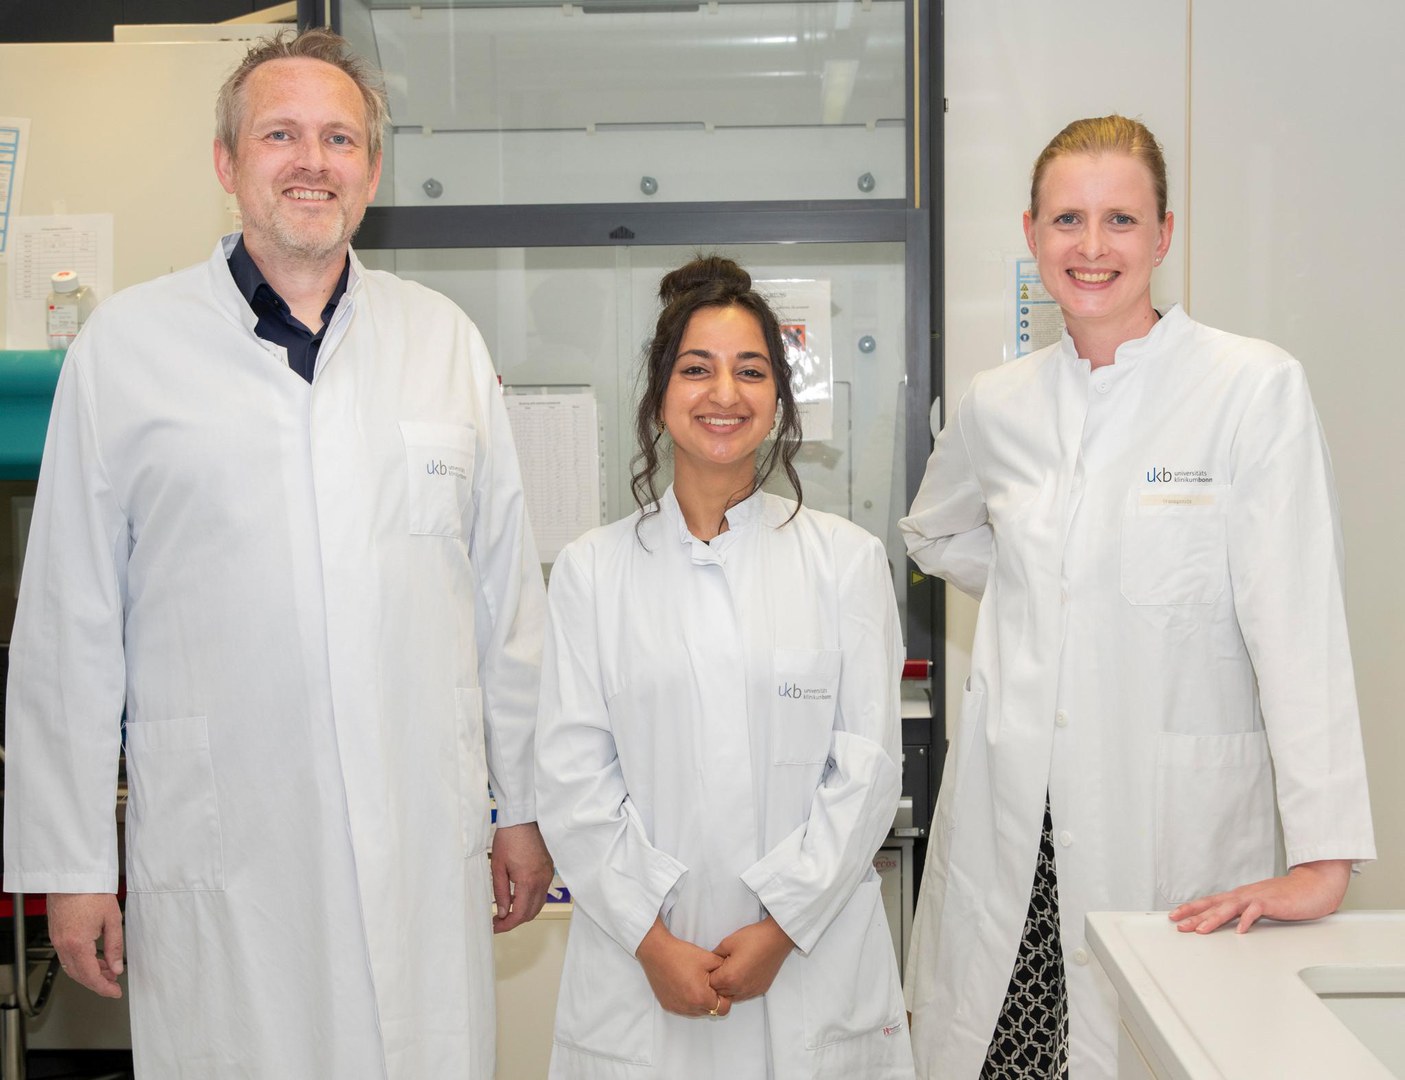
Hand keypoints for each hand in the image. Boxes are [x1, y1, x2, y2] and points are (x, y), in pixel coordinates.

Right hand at [47, 893, 123, 998]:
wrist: (72, 876)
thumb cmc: (92, 892)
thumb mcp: (112, 919)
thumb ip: (114, 946)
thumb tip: (117, 967)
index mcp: (78, 944)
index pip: (90, 976)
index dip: (104, 988)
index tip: (115, 992)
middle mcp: (63, 945)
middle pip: (79, 975)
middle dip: (97, 983)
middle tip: (113, 984)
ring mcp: (57, 940)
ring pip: (72, 967)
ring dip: (89, 973)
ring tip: (108, 971)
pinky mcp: (56, 934)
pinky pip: (67, 957)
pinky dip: (81, 962)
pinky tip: (95, 959)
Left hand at [490, 822, 554, 932]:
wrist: (522, 819)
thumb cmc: (508, 839)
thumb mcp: (498, 867)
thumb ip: (501, 892)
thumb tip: (503, 912)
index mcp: (528, 881)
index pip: (520, 914)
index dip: (507, 925)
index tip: (495, 926)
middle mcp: (541, 880)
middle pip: (532, 912)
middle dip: (515, 921)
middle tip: (498, 921)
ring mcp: (547, 875)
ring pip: (539, 904)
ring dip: (524, 912)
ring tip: (506, 911)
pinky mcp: (548, 870)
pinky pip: (542, 893)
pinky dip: (531, 900)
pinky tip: (518, 897)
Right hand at [635, 918, 731, 1017]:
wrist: (657, 952)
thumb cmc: (681, 954)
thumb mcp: (709, 958)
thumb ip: (725, 970)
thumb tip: (733, 976)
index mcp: (701, 997)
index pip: (724, 1008)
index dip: (725, 996)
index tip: (719, 984)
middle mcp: (689, 1007)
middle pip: (711, 1011)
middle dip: (713, 999)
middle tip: (708, 982)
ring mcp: (677, 1008)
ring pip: (698, 1012)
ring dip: (700, 1001)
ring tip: (695, 982)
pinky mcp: (669, 1006)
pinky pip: (685, 1009)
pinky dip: (688, 1001)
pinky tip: (685, 985)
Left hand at [709, 916, 794, 1001]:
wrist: (776, 938)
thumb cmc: (753, 938)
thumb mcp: (727, 943)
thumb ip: (714, 956)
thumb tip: (708, 963)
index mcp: (729, 977)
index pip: (710, 985)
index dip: (708, 975)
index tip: (710, 968)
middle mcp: (739, 988)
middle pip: (720, 994)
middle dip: (716, 983)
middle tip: (718, 969)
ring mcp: (751, 991)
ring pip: (732, 997)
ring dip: (727, 988)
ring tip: (730, 972)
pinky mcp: (760, 990)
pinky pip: (744, 995)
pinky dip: (739, 989)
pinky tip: (741, 976)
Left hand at [1168, 859, 1352, 933]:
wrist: (1313, 886)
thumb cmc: (1287, 897)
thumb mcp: (1260, 905)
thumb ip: (1244, 912)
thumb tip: (1229, 923)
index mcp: (1240, 897)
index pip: (1210, 902)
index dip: (1192, 909)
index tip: (1175, 916)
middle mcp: (1244, 895)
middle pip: (1214, 905)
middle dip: (1194, 915)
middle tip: (1178, 924)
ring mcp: (1257, 897)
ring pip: (1230, 908)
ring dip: (1214, 919)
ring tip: (1200, 930)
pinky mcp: (1272, 902)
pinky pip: (1256, 911)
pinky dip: (1247, 920)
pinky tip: (1239, 930)